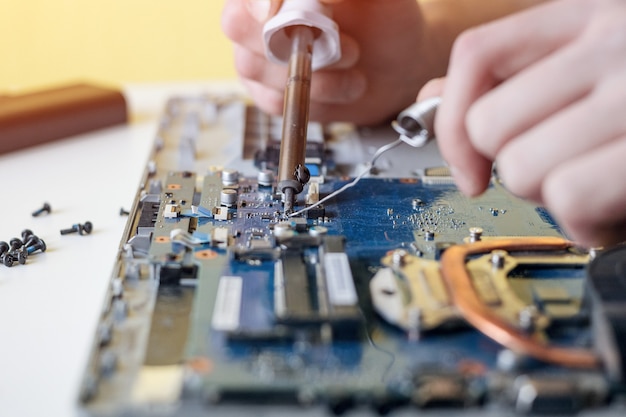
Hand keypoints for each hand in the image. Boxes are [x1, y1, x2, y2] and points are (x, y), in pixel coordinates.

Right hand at [222, 0, 432, 124]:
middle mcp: (260, 18)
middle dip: (292, 39)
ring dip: (313, 74)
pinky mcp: (269, 93)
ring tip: (354, 67)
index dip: (257, 2)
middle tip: (342, 44)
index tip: (274, 13)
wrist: (398, 68)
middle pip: (238, 25)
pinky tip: (343, 88)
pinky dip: (314, 99)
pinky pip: (273, 100)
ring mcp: (259, 57)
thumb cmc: (387, 23)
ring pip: (257, 67)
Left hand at [434, 0, 625, 246]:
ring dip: (555, 198)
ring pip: (523, 169)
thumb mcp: (594, 68)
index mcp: (590, 15)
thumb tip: (435, 99)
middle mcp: (616, 41)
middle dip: (518, 167)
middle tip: (567, 167)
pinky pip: (572, 200)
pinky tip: (618, 211)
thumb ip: (516, 77)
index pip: (477, 55)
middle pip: (492, 126)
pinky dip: (588, 226)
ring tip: (603, 186)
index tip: (470, 167)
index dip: (452, 120)